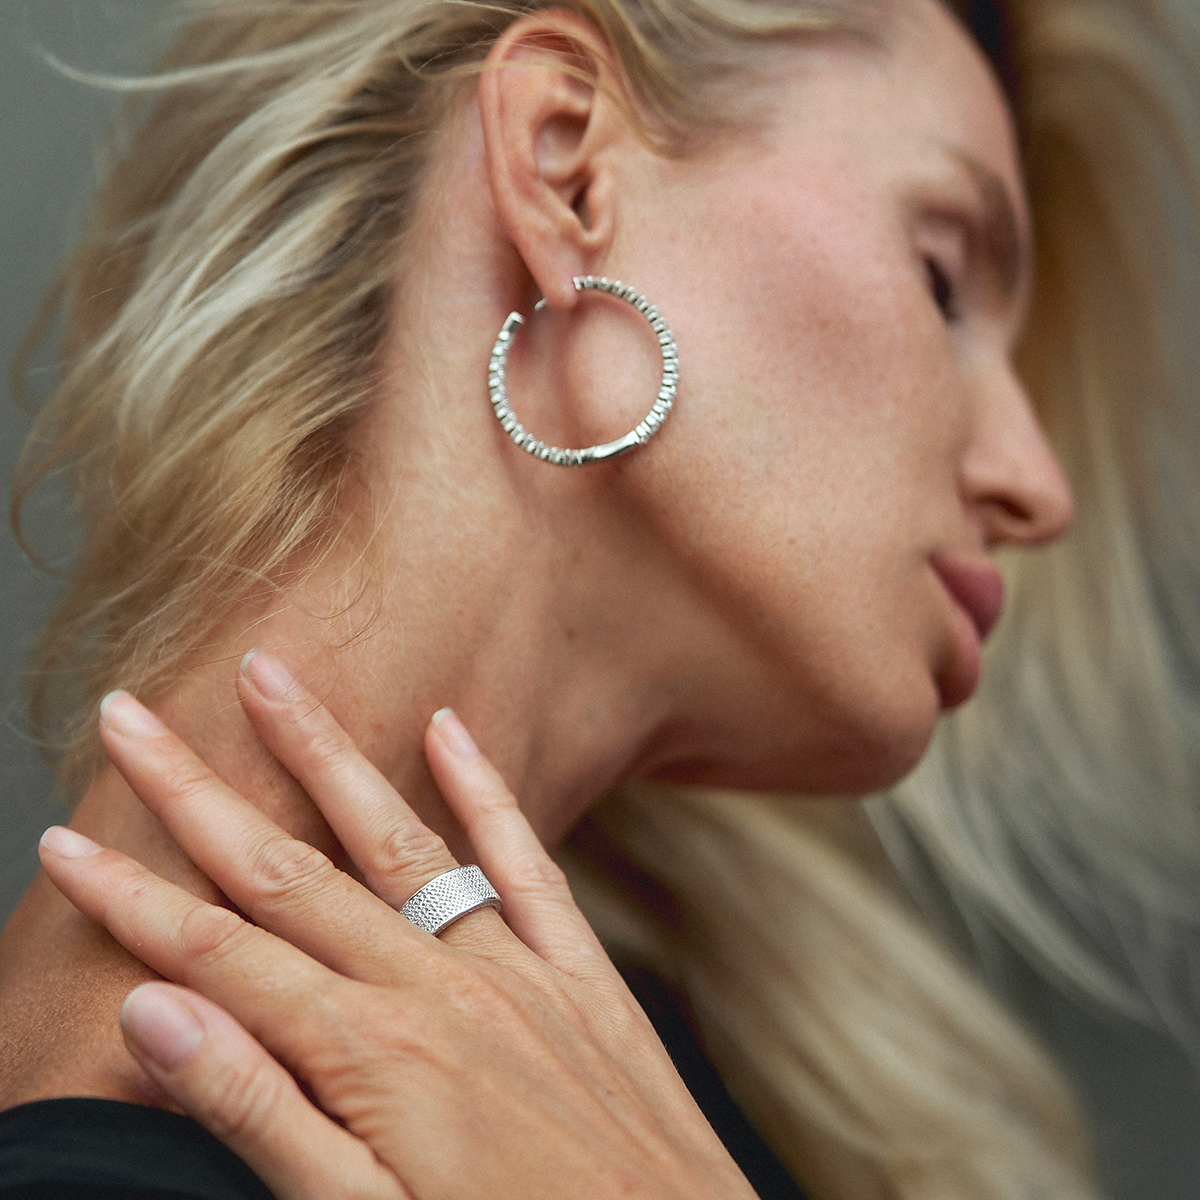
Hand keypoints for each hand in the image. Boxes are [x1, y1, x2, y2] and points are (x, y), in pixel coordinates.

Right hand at [38, 652, 755, 1199]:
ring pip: (397, 837)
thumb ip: (257, 1111)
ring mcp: (512, 969)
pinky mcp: (578, 972)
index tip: (65, 840)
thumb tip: (153, 1013)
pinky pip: (525, 860)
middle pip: (288, 871)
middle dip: (199, 792)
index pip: (217, 953)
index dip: (130, 898)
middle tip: (131, 717)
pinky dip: (484, 788)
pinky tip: (447, 725)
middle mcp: (435, 987)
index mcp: (368, 1053)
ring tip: (271, 676)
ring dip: (324, 753)